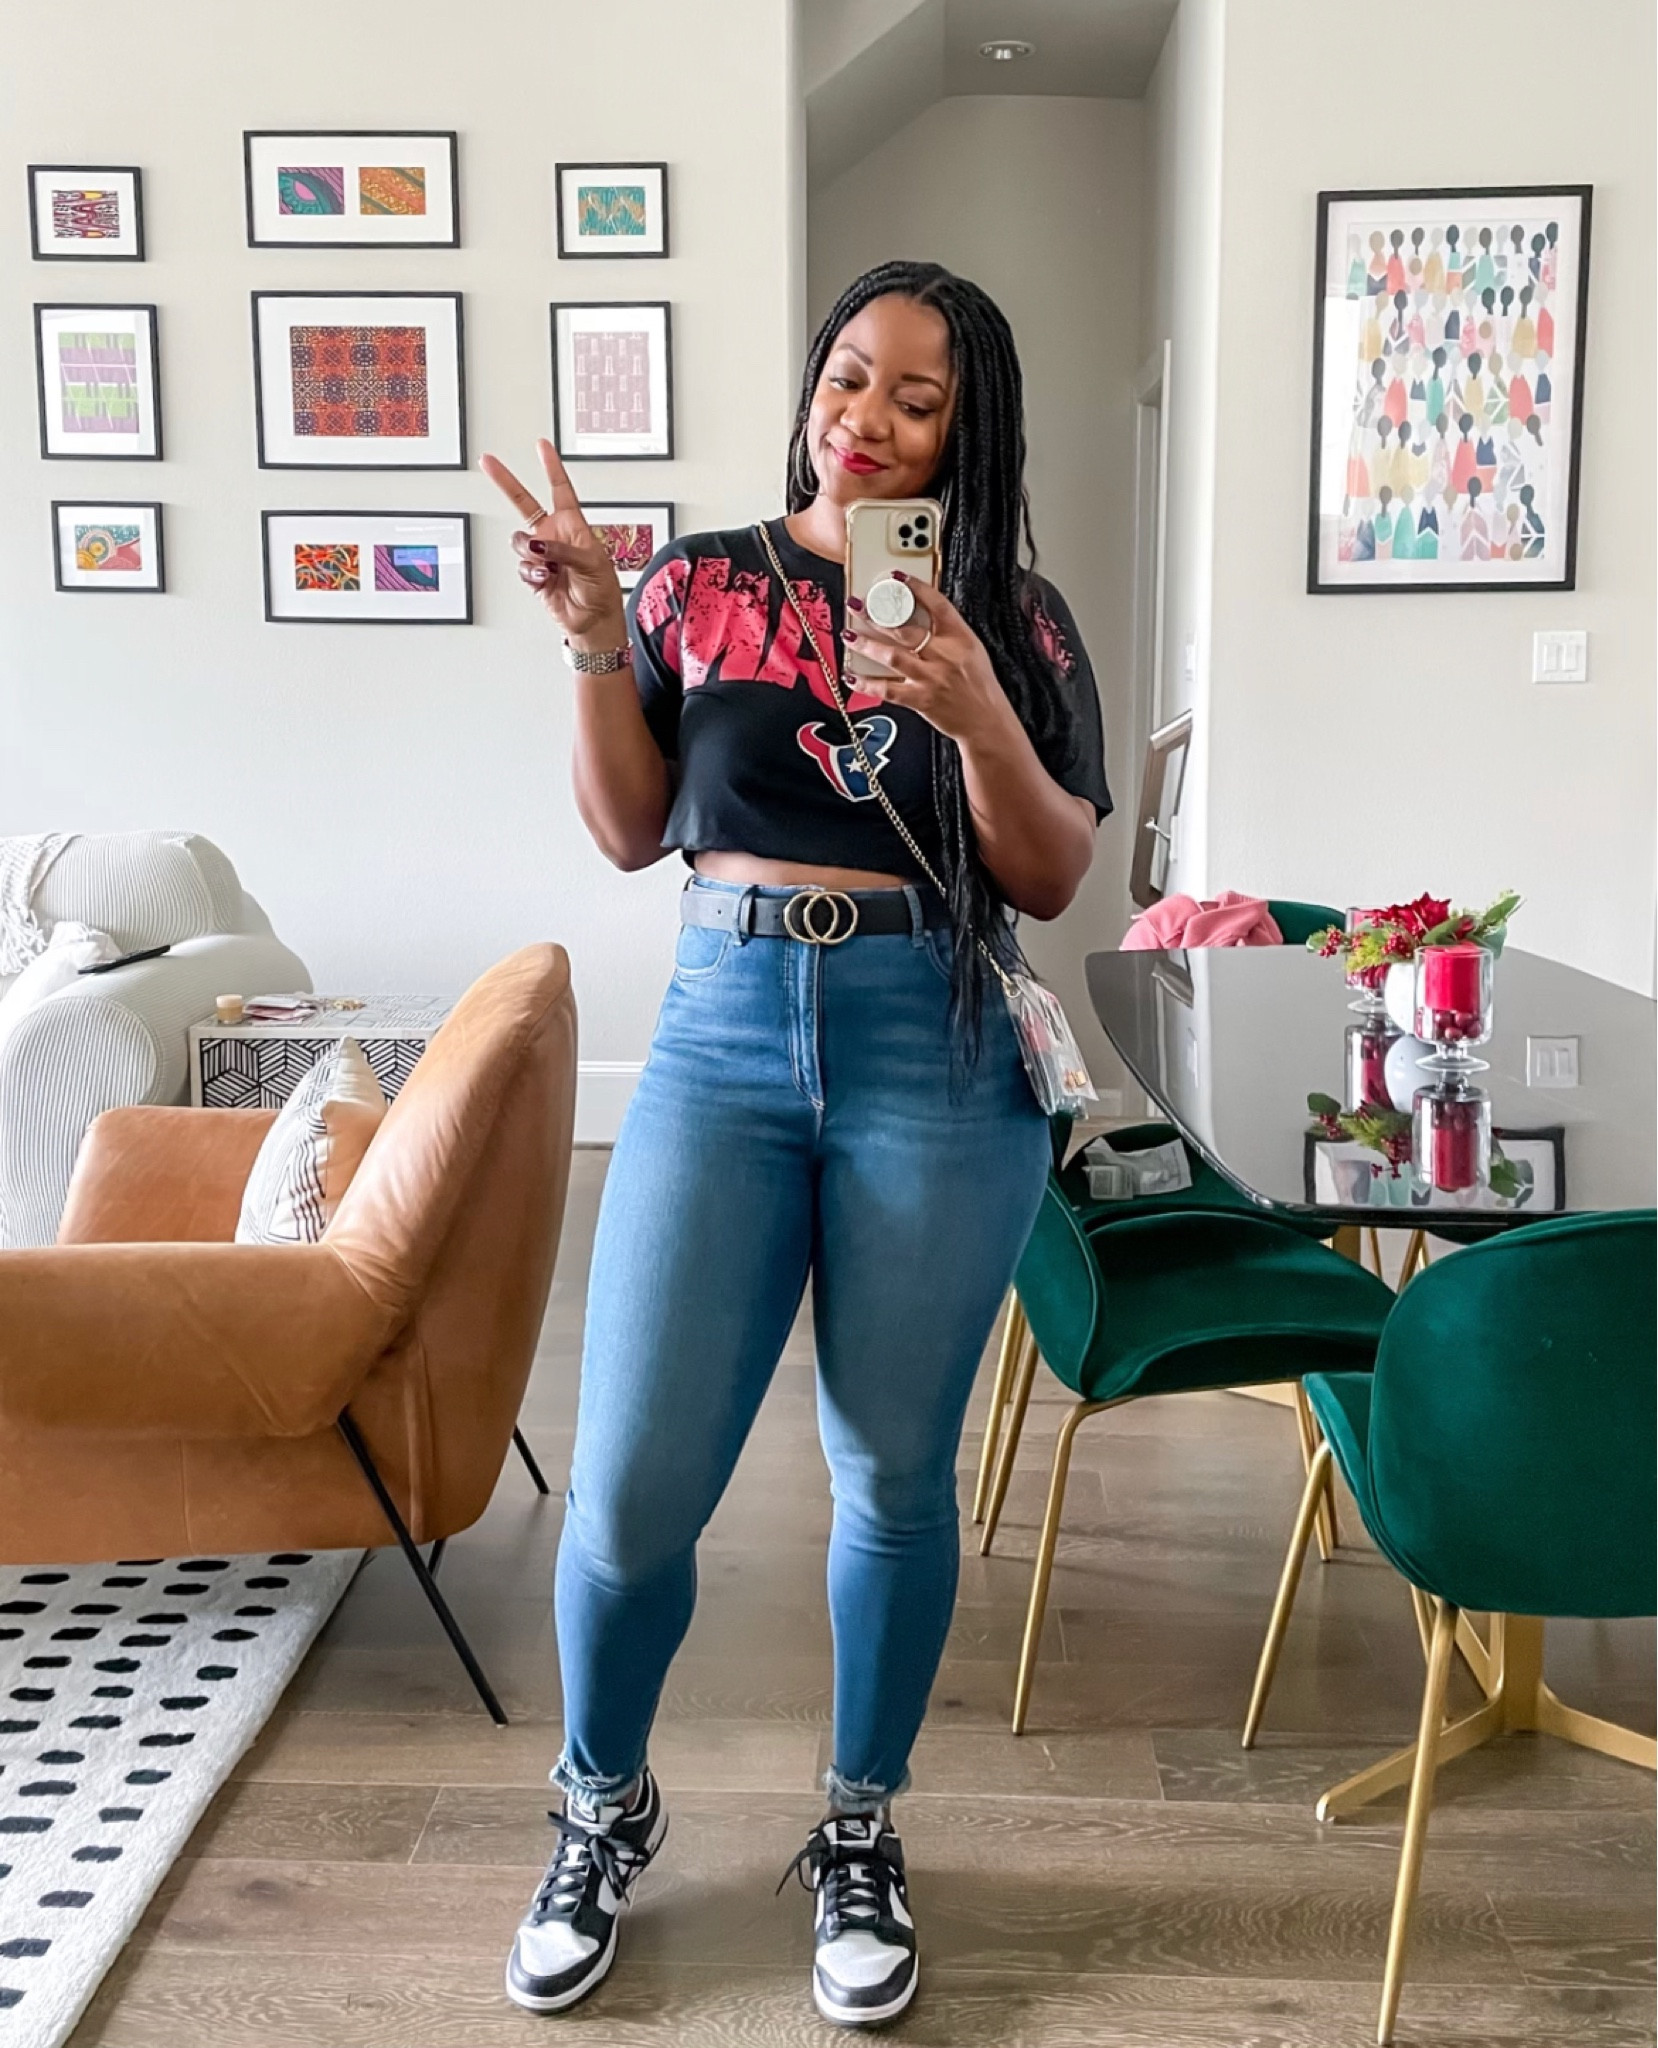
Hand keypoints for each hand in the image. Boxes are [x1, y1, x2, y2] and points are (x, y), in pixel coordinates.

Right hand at [479, 439, 626, 646]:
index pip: (559, 488)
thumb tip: (537, 545)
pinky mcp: (533, 574)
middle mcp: (553, 535)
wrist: (593, 620)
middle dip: (505, 482)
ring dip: (530, 553)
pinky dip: (532, 574)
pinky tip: (546, 580)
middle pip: (523, 502)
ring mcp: (541, 555)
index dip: (551, 466)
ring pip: (519, 541)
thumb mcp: (591, 562)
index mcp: (572, 525)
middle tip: (487, 462)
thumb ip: (563, 549)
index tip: (541, 445)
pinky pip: (522, 567)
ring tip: (548, 567)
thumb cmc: (602, 590)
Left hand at [841, 576, 1013, 748]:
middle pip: (906, 629)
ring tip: (849, 634)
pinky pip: (888, 690)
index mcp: (961, 638)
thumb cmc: (979, 686)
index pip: (938, 604)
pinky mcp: (920, 699)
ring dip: (867, 644)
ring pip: (892, 656)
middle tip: (858, 605)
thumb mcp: (972, 651)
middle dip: (878, 615)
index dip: (916, 587)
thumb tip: (919, 616)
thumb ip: (947, 634)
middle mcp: (945, 655)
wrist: (986, 722)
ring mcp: (931, 678)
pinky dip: (867, 683)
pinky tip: (852, 675)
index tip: (897, 577)